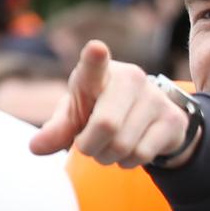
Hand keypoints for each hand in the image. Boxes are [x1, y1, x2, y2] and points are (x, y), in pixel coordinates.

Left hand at [30, 40, 198, 167]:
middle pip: (106, 125)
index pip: (95, 65)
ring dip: (109, 157)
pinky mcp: (173, 119)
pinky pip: (142, 154)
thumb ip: (57, 130)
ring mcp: (155, 98)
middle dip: (90, 147)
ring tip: (109, 148)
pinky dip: (128, 162)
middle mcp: (131, 78)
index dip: (95, 58)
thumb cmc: (100, 111)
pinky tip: (129, 151)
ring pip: (123, 145)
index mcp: (99, 73)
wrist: (147, 117)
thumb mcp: (75, 116)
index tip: (96, 48)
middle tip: (88, 146)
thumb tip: (36, 147)